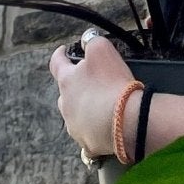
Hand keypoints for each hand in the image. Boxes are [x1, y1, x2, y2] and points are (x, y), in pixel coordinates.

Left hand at [48, 32, 132, 158]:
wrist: (126, 121)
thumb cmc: (112, 84)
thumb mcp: (102, 49)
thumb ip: (91, 41)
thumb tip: (87, 39)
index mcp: (66, 81)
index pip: (56, 63)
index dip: (60, 54)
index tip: (63, 50)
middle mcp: (65, 105)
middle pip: (65, 93)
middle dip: (74, 87)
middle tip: (91, 83)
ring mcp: (75, 127)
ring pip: (75, 116)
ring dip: (84, 110)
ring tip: (102, 107)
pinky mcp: (88, 144)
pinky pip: (89, 136)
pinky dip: (95, 131)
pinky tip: (106, 129)